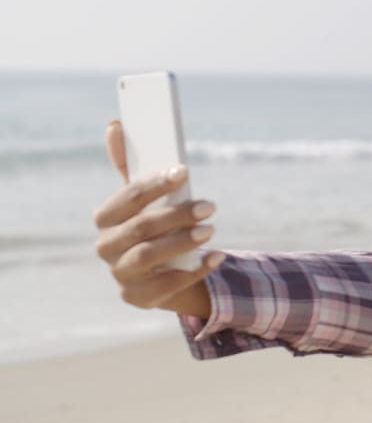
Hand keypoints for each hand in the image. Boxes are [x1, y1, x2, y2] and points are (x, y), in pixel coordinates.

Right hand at [92, 121, 219, 316]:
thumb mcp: (144, 198)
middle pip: (140, 228)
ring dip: (182, 242)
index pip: (126, 198)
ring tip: (211, 230)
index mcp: (105, 218)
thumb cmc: (153, 225)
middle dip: (176, 215)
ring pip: (148, 256)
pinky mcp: (138, 298)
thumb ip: (131, 165)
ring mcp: (120, 275)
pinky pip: (166, 287)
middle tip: (210, 206)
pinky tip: (216, 257)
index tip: (184, 172)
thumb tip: (116, 124)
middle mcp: (106, 247)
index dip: (155, 184)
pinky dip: (194, 271)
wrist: (161, 272)